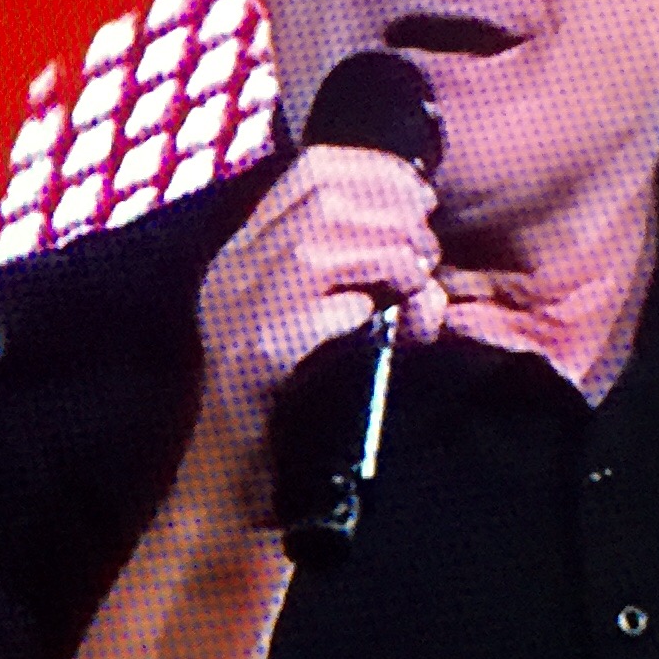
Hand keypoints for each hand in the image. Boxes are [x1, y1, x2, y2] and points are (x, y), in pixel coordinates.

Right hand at [190, 146, 441, 489]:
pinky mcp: (257, 358)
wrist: (233, 488)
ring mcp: (238, 314)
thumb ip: (352, 279)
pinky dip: (369, 310)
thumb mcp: (312, 323)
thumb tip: (425, 258)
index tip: (421, 196)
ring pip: (322, 248)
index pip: (309, 170)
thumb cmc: (291, 405)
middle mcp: (232, 273)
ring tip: (414, 285)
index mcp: (242, 255)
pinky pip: (326, 311)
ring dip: (389, 258)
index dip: (377, 170)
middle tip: (427, 250)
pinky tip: (387, 329)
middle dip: (393, 212)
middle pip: (321, 198)